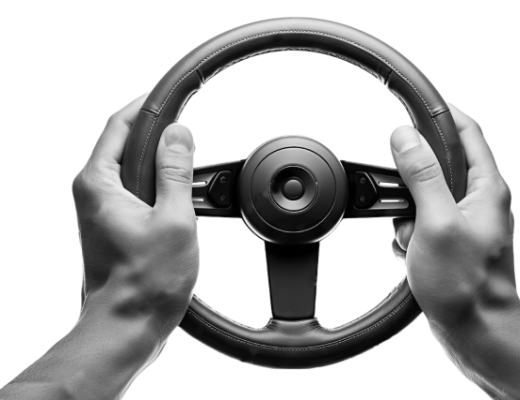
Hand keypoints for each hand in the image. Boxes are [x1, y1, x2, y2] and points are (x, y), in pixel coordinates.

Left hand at [71, 93, 199, 339]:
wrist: (128, 325)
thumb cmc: (144, 283)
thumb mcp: (173, 219)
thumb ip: (176, 171)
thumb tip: (179, 133)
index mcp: (98, 183)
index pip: (120, 124)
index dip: (149, 105)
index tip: (173, 94)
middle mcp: (94, 193)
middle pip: (127, 144)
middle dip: (162, 137)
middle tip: (193, 137)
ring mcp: (104, 210)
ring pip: (136, 169)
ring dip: (166, 166)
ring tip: (195, 174)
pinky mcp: (117, 225)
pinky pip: (140, 191)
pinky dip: (163, 187)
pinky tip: (185, 200)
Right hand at [389, 103, 519, 333]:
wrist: (476, 332)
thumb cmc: (466, 285)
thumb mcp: (436, 223)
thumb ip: (420, 175)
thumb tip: (403, 135)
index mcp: (486, 188)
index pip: (465, 131)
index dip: (438, 111)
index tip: (410, 99)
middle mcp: (477, 201)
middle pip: (435, 165)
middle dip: (409, 183)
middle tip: (403, 201)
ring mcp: (461, 222)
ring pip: (420, 198)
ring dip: (405, 216)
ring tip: (412, 241)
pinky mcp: (447, 242)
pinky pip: (417, 224)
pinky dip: (407, 236)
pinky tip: (412, 255)